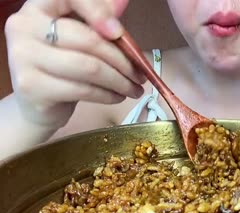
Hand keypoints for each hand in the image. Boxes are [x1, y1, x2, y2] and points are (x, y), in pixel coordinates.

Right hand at [4, 0, 145, 129]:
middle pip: (88, 39)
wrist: (37, 102)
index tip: (119, 32)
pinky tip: (117, 96)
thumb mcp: (79, 38)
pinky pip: (83, 90)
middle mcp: (23, 26)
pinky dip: (108, 95)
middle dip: (123, 60)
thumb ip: (98, 22)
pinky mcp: (31, 87)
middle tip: (140, 74)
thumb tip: (121, 8)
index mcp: (38, 7)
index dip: (97, 11)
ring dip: (120, 81)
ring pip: (89, 68)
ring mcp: (23, 57)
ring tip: (134, 88)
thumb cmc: (63, 65)